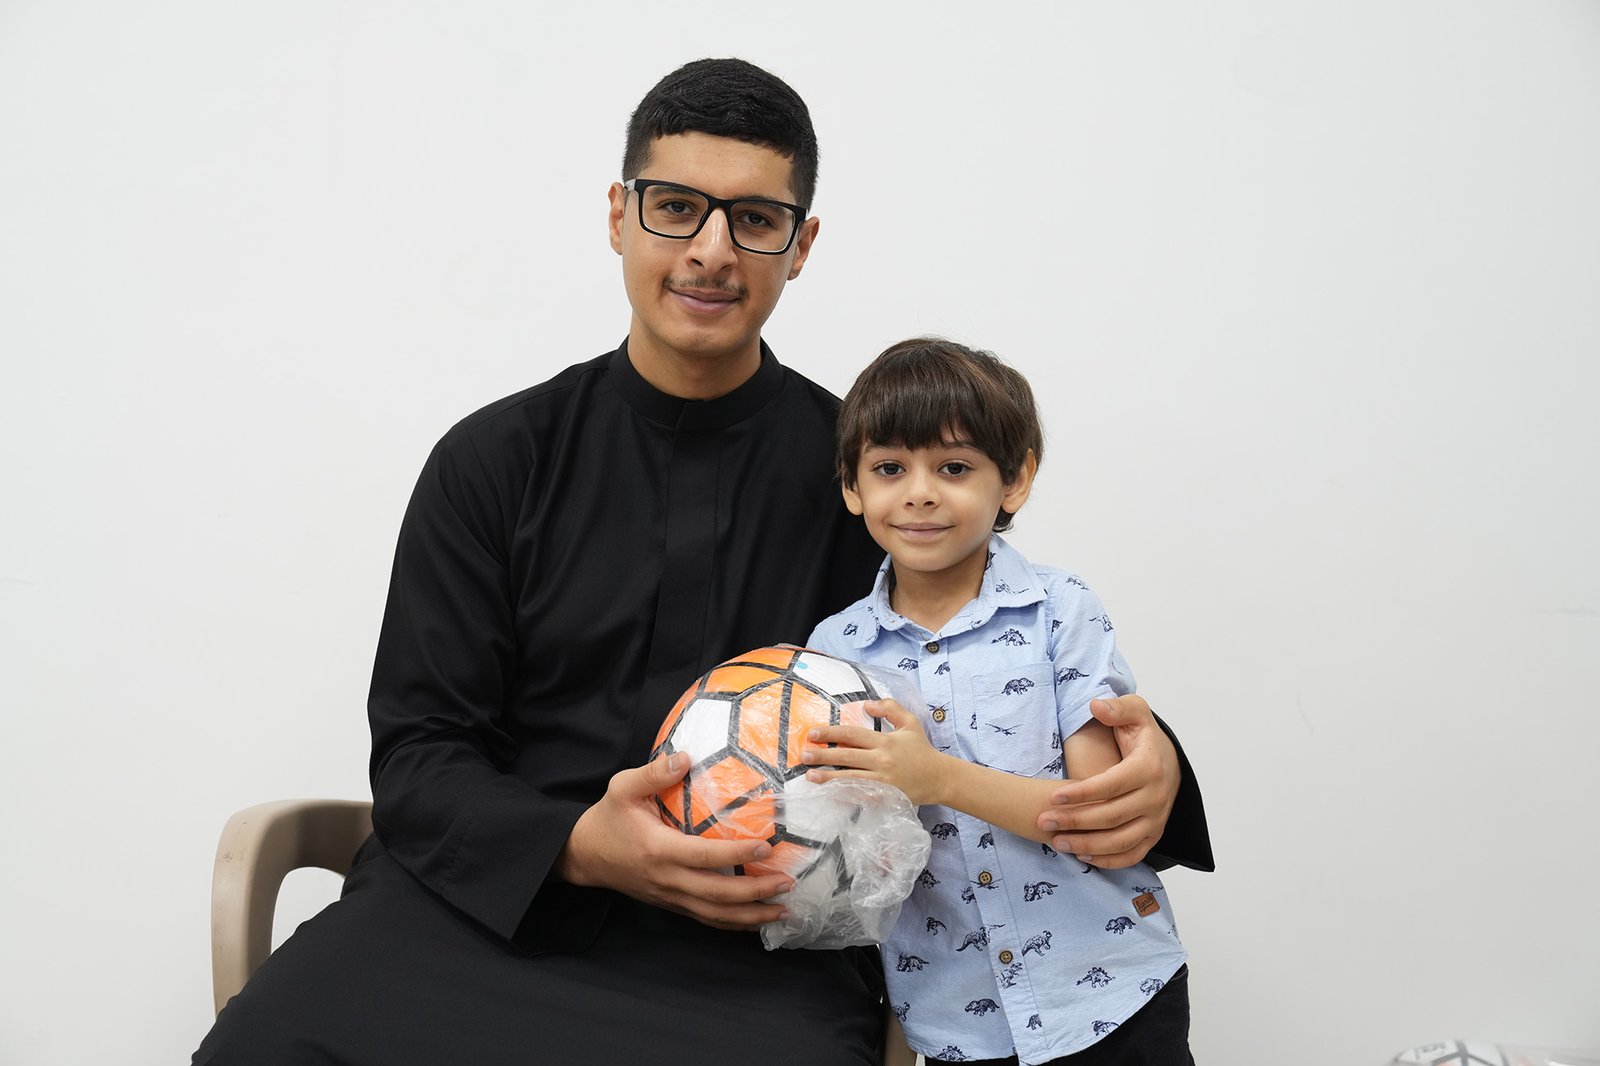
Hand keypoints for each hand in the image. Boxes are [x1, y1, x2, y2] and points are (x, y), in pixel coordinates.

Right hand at [555, 751, 793, 930]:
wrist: (584, 856)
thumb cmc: (608, 819)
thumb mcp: (622, 788)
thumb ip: (653, 773)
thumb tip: (686, 756)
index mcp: (659, 850)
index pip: (705, 856)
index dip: (736, 854)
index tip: (766, 847)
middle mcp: (667, 880)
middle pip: (717, 895)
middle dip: (755, 893)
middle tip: (787, 882)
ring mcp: (670, 897)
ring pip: (715, 915)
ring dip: (750, 916)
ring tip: (782, 910)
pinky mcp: (671, 904)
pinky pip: (706, 918)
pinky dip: (733, 923)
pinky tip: (756, 919)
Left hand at [802, 699, 945, 805]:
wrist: (939, 778)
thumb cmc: (921, 749)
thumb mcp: (910, 722)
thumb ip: (890, 708)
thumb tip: (866, 704)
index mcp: (885, 741)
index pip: (852, 734)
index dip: (831, 733)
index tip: (812, 733)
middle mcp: (882, 760)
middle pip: (847, 756)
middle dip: (823, 755)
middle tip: (804, 754)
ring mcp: (883, 781)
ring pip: (850, 778)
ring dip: (828, 778)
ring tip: (810, 776)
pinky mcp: (886, 797)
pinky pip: (862, 796)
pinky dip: (845, 795)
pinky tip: (830, 794)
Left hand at [1036, 695, 1178, 867]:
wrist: (1170, 762)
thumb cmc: (1144, 737)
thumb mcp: (1135, 712)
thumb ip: (1117, 707)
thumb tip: (1096, 705)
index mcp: (1149, 767)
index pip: (1111, 784)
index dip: (1081, 792)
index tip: (1053, 797)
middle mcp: (1156, 798)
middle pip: (1111, 816)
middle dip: (1074, 821)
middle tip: (1043, 821)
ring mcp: (1156, 820)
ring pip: (1120, 841)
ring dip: (1087, 845)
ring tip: (1056, 842)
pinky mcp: (1154, 835)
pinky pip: (1132, 855)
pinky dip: (1108, 861)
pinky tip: (1081, 856)